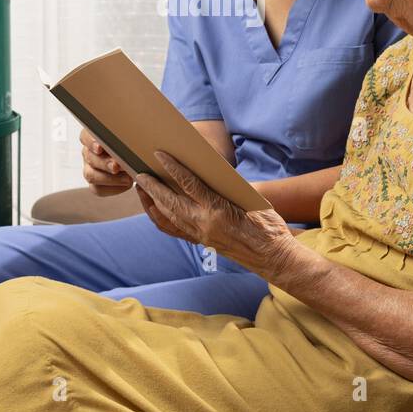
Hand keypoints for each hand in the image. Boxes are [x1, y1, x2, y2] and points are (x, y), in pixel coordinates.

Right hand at [80, 128, 133, 196]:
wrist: (138, 158)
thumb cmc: (134, 143)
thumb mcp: (130, 136)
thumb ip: (127, 134)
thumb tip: (131, 136)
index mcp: (93, 137)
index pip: (85, 137)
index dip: (91, 142)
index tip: (100, 147)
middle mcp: (88, 153)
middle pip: (89, 157)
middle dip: (104, 163)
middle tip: (117, 166)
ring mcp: (89, 169)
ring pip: (91, 175)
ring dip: (109, 178)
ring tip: (127, 178)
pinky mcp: (95, 184)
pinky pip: (97, 189)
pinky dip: (113, 188)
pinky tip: (127, 184)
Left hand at [135, 150, 298, 281]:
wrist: (273, 256)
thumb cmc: (267, 224)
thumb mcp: (250, 199)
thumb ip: (227, 186)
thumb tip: (207, 171)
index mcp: (218, 210)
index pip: (189, 185)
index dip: (173, 168)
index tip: (160, 154)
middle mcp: (204, 224)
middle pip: (169, 202)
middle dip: (152, 187)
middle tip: (139, 173)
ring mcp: (200, 235)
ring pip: (167, 218)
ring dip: (151, 203)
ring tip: (142, 189)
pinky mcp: (201, 242)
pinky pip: (173, 230)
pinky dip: (160, 218)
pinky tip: (155, 208)